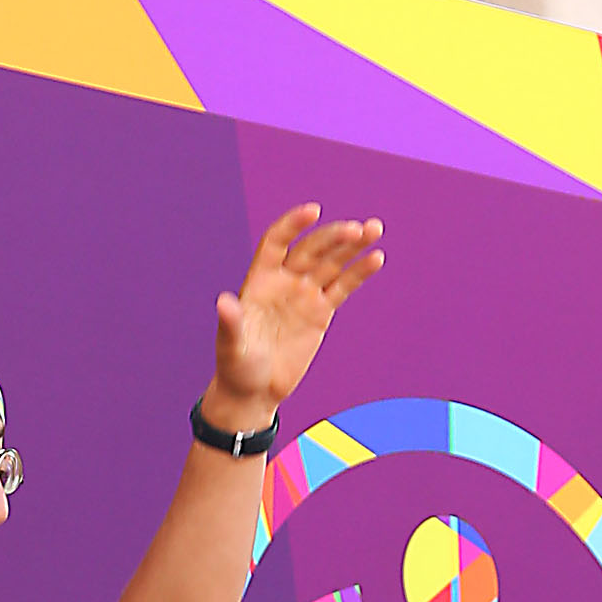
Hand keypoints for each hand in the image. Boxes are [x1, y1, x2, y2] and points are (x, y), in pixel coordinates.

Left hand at [208, 205, 383, 425]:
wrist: (255, 391)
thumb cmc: (236, 368)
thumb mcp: (231, 346)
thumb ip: (230, 323)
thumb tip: (224, 302)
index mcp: (261, 279)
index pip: (278, 241)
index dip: (293, 224)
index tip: (313, 211)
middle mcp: (285, 280)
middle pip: (312, 248)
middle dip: (334, 237)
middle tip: (357, 230)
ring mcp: (305, 294)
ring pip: (332, 263)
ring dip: (353, 246)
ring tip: (374, 229)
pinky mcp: (321, 312)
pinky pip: (342, 287)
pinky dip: (359, 273)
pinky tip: (376, 258)